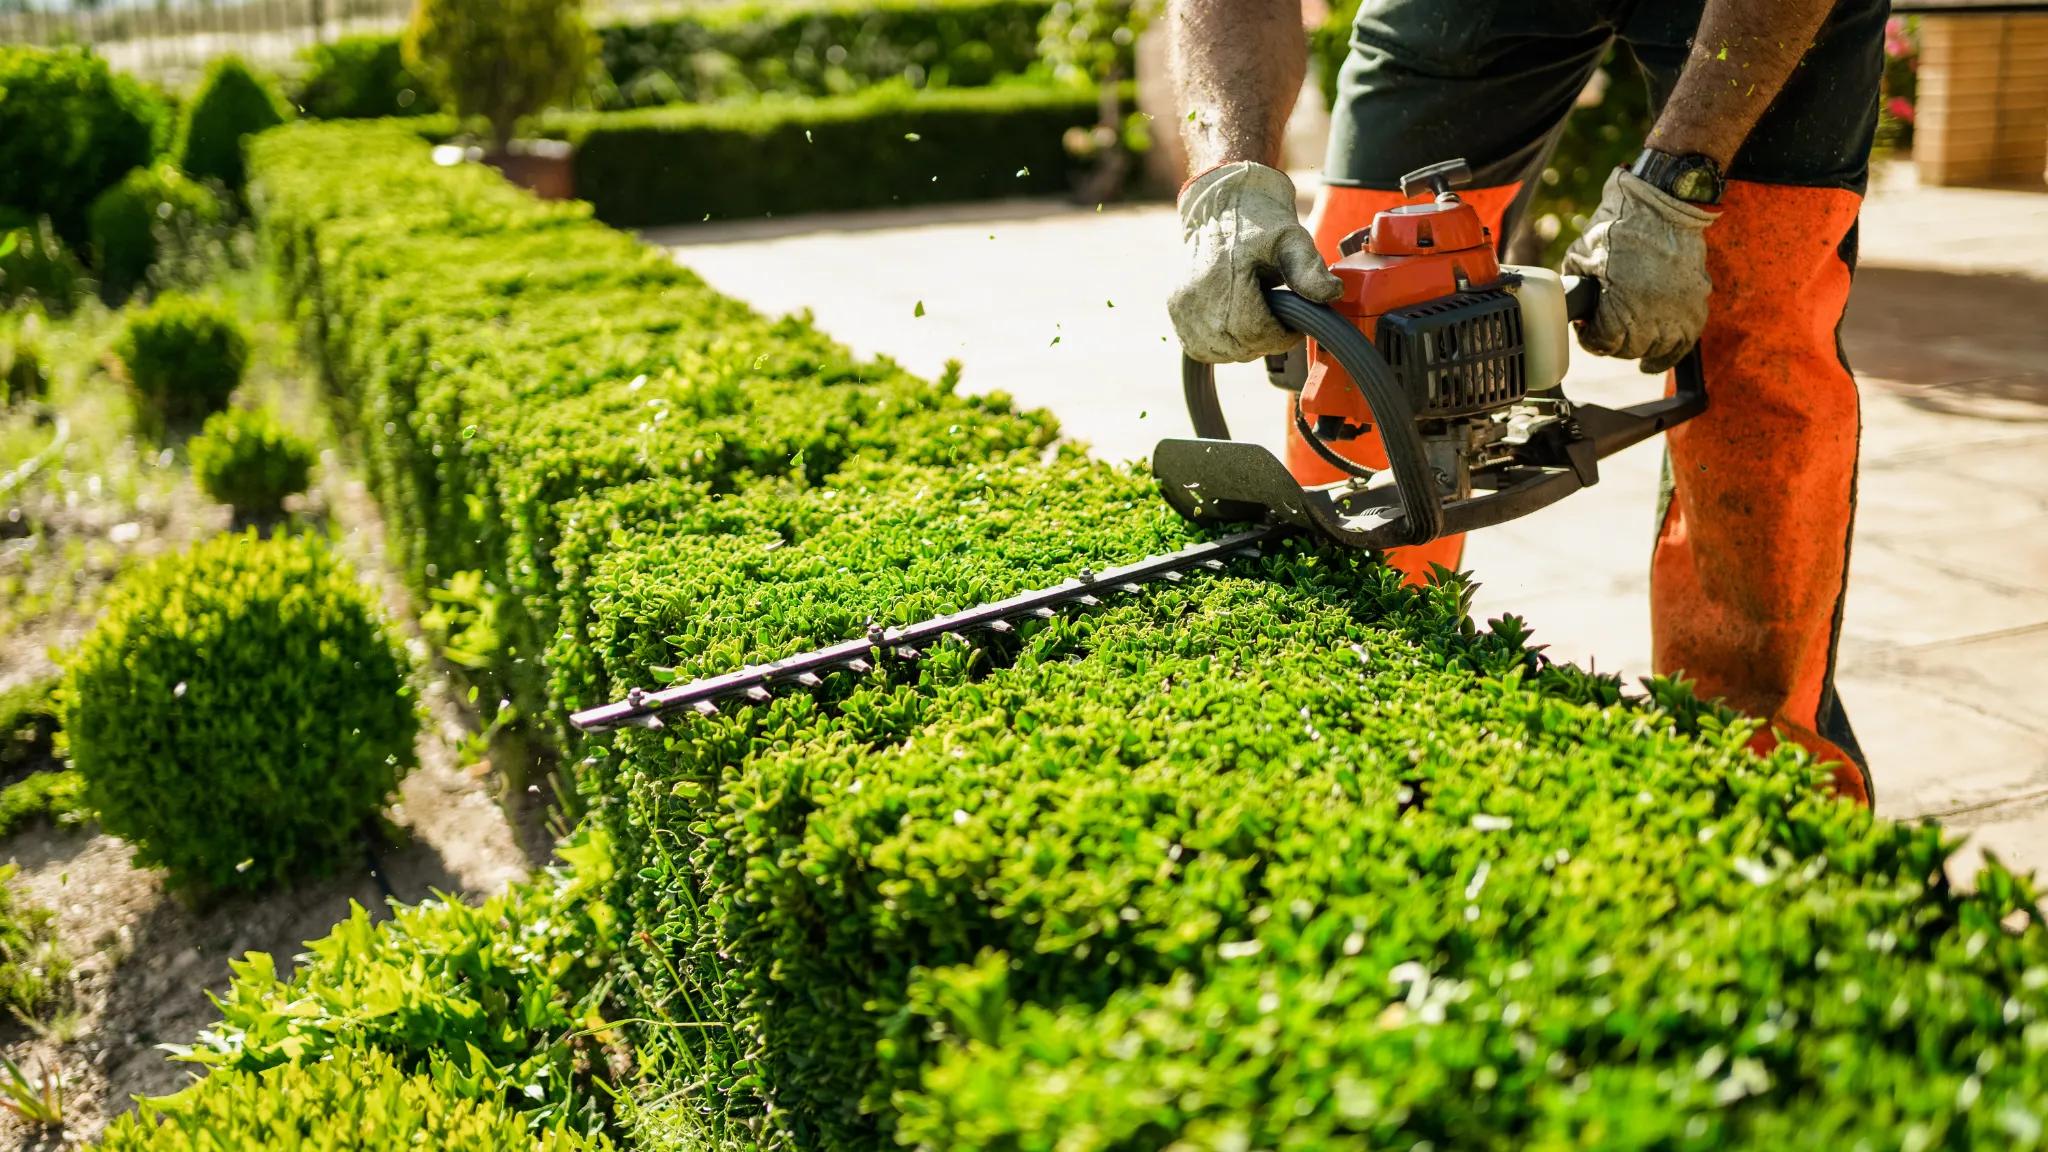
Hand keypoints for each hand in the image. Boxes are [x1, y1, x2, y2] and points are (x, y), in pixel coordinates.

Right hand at [1169, 161, 1343, 363]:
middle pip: (1237, 347)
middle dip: (1265, 340)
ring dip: (1244, 345)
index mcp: (1222, 278)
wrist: (1221, 204)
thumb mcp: (1291, 238)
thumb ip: (1309, 269)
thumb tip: (1332, 294)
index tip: (1294, 323)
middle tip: (1278, 319)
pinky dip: (1222, 345)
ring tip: (1257, 317)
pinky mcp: (1175, 311)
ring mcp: (1181, 306)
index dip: (1281, 336)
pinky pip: (1200, 347)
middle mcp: (1195, 297)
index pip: (1254, 333)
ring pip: (1219, 352)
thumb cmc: (1259, 221)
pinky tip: (1236, 325)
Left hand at [1562, 169, 1718, 373]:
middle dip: (1612, 343)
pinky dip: (1668, 355)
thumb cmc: (1619, 225)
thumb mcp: (1581, 255)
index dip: (1589, 339)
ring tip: (1627, 339)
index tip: (1586, 330)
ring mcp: (1679, 311)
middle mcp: (1653, 315)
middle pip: (1629, 350)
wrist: (1663, 203)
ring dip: (1638, 348)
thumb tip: (1573, 309)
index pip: (1603, 344)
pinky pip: (1685, 343)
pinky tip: (1651, 363)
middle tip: (1605, 329)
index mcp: (1622, 306)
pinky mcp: (1697, 303)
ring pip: (1656, 349)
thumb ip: (1574, 286)